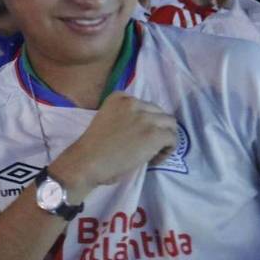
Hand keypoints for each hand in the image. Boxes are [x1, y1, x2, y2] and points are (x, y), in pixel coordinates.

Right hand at [49, 92, 177, 198]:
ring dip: (165, 138)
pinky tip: (153, 160)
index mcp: (119, 97)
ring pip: (171, 124)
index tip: (137, 136)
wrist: (87, 161)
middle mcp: (134, 102)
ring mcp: (146, 118)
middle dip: (157, 129)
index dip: (145, 122)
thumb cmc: (92, 148)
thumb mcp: (106, 120)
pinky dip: (167, 151)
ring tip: (153, 153)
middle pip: (160, 113)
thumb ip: (124, 117)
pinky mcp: (155, 134)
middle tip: (148, 146)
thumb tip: (143, 130)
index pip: (145, 106)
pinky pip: (173, 139)